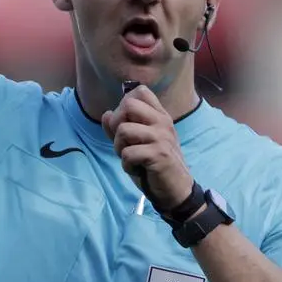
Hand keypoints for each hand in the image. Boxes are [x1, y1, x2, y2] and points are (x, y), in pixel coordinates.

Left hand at [102, 86, 194, 212]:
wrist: (175, 190)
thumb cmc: (154, 165)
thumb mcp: (136, 143)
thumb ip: (120, 128)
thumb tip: (106, 114)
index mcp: (159, 116)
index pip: (140, 91)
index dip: (124, 105)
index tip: (127, 124)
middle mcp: (162, 122)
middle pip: (128, 105)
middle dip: (116, 124)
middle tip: (123, 141)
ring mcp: (162, 137)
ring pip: (123, 130)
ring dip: (119, 148)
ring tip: (130, 157)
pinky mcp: (159, 154)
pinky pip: (128, 153)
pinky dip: (126, 165)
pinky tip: (136, 169)